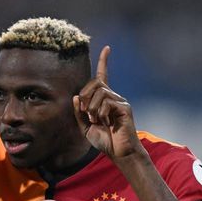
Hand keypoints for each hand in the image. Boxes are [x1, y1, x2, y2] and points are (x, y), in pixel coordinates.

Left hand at [72, 46, 143, 160]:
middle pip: (95, 83)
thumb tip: (76, 96)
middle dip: (85, 96)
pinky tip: (105, 122)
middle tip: (86, 113)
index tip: (107, 48)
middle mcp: (113, 97)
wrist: (119, 152)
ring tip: (96, 120)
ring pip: (100, 92)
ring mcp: (120, 101)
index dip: (104, 62)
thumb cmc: (104, 141)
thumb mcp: (85, 127)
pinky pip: (107, 103)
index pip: (102, 76)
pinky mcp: (124, 107)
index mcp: (103, 100)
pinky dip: (101, 113)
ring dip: (92, 108)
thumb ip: (79, 113)